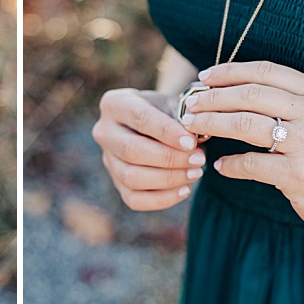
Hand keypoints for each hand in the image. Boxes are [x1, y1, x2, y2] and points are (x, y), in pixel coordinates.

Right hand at [93, 88, 206, 210]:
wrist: (154, 123)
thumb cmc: (165, 111)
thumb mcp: (173, 104)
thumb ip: (185, 117)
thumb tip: (199, 136)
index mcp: (114, 104)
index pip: (140, 118)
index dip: (166, 132)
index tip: (191, 142)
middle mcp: (104, 132)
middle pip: (131, 150)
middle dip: (169, 158)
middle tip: (198, 159)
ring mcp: (107, 160)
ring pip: (131, 177)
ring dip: (168, 179)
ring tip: (195, 173)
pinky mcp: (116, 182)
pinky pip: (134, 199)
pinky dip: (162, 199)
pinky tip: (185, 189)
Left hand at [182, 60, 303, 235]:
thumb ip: (285, 102)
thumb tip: (228, 89)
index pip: (265, 71)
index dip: (229, 71)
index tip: (204, 78)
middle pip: (250, 94)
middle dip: (212, 98)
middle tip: (189, 105)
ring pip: (245, 124)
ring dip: (212, 124)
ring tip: (193, 128)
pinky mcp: (299, 175)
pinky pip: (251, 164)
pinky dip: (230, 164)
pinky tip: (221, 166)